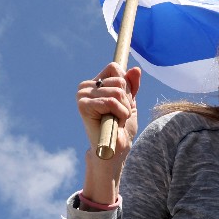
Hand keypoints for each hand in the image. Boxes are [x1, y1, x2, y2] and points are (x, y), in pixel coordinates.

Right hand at [76, 64, 141, 202]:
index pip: (115, 69)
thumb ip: (132, 85)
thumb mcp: (130, 102)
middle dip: (127, 100)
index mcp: (94, 82)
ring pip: (117, 91)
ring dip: (124, 109)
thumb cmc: (121, 128)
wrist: (114, 150)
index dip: (127, 87)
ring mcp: (82, 95)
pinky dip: (119, 113)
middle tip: (119, 115)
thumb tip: (136, 69)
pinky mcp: (83, 105)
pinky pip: (111, 102)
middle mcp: (85, 86)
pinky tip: (113, 122)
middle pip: (119, 80)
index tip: (123, 104)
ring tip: (116, 119)